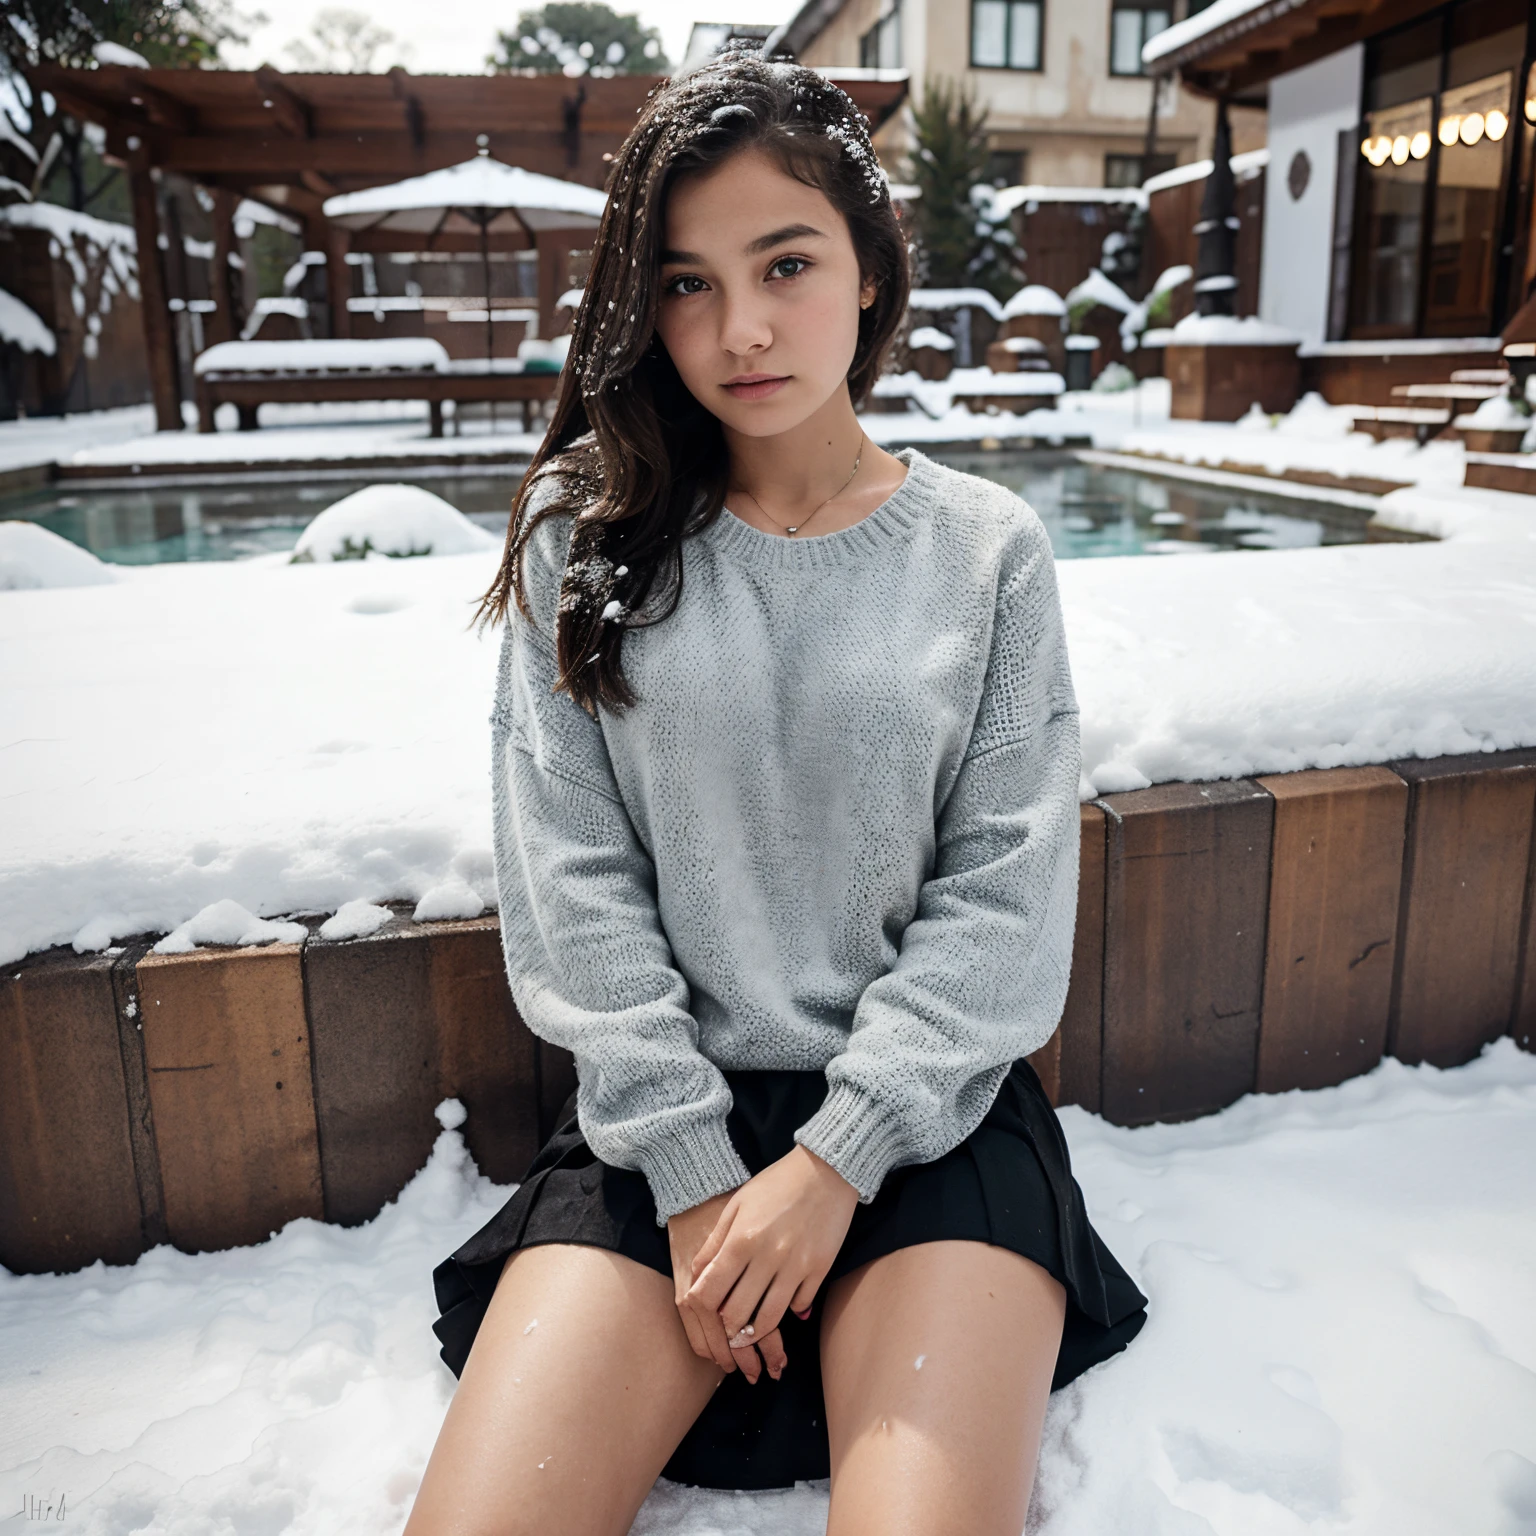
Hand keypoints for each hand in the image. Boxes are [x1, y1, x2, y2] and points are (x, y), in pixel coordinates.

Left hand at [683, 1145, 859, 1384]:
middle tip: (726, 1328)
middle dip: (726, 1327)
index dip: (702, 1308)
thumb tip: (697, 1277)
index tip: (705, 1310)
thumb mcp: (737, 1204)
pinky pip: (799, 1305)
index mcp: (741, 1240)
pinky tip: (783, 1304)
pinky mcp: (820, 1270)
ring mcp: (796, 1266)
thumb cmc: (776, 1184)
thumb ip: (714, 1242)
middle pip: (736, 1313)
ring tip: (749, 1331)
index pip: (710, 1292)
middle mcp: (767, 1258)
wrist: (825, 1170)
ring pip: (769, 1319)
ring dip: (755, 1332)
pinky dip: (789, 1310)